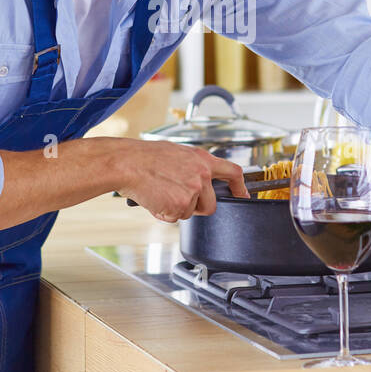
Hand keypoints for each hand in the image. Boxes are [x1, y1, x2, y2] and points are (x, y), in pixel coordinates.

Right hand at [117, 140, 249, 222]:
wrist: (127, 163)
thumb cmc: (145, 157)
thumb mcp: (177, 153)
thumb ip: (193, 166)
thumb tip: (198, 180)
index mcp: (202, 159)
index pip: (233, 173)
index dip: (240, 187)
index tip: (243, 195)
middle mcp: (201, 175)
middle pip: (211, 205)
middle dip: (197, 207)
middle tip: (177, 198)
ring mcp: (192, 191)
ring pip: (191, 213)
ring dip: (177, 209)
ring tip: (161, 192)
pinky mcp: (180, 206)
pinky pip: (175, 218)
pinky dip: (164, 213)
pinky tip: (155, 198)